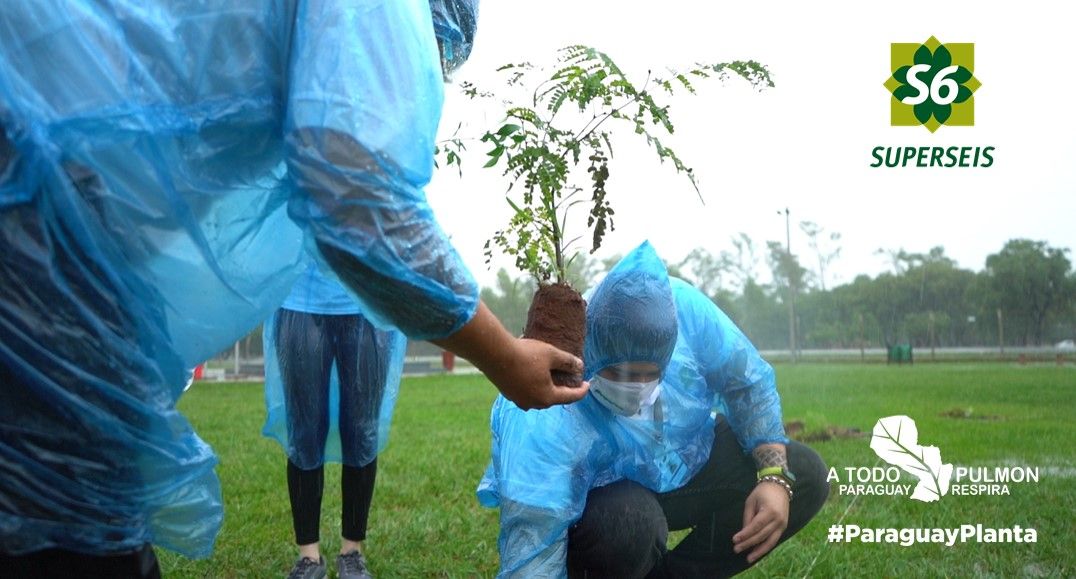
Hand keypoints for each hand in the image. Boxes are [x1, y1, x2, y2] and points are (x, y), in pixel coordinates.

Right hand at [432, 301, 587, 409]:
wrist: (495, 354)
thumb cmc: (526, 355)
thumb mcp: (552, 354)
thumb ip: (568, 361)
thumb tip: (580, 366)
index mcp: (547, 397)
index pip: (570, 397)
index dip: (581, 390)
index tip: (588, 384)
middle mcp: (533, 403)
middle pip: (554, 398)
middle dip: (563, 389)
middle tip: (570, 379)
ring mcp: (519, 400)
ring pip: (538, 396)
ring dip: (546, 388)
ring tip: (551, 377)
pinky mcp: (508, 393)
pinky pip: (526, 392)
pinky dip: (533, 385)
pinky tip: (532, 375)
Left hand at [732, 481, 789, 563]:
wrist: (779, 486)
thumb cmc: (762, 492)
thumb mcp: (751, 502)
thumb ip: (747, 517)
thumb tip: (743, 533)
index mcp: (770, 511)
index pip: (755, 526)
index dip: (745, 535)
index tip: (734, 540)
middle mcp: (778, 520)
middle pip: (762, 536)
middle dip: (748, 544)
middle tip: (736, 549)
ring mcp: (783, 525)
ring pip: (770, 542)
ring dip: (759, 551)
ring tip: (748, 558)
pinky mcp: (784, 527)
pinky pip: (774, 540)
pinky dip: (765, 547)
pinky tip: (757, 552)